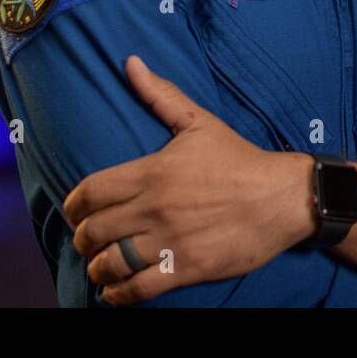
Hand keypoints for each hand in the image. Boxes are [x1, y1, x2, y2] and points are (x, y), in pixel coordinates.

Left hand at [63, 55, 314, 304]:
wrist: (283, 197)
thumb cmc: (239, 159)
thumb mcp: (199, 122)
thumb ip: (160, 95)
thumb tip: (131, 63)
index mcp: (152, 172)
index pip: (89, 193)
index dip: (73, 206)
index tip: (75, 212)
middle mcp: (154, 207)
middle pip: (93, 231)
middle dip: (82, 239)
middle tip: (87, 241)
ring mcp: (169, 240)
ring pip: (110, 263)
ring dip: (97, 268)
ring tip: (100, 267)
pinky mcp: (187, 267)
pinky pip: (138, 289)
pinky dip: (119, 294)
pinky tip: (116, 291)